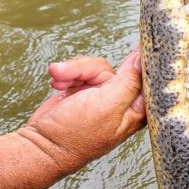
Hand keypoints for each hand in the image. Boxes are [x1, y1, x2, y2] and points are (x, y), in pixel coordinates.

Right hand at [18, 47, 145, 173]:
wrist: (42, 143)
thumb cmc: (75, 135)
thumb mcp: (107, 106)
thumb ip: (129, 81)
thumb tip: (142, 59)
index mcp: (135, 109)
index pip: (147, 77)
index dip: (139, 59)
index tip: (134, 45)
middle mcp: (121, 101)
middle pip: (114, 67)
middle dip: (87, 69)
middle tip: (68, 77)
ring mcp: (102, 95)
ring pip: (94, 67)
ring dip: (72, 71)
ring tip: (59, 83)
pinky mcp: (85, 90)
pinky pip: (80, 71)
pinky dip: (67, 75)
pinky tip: (59, 86)